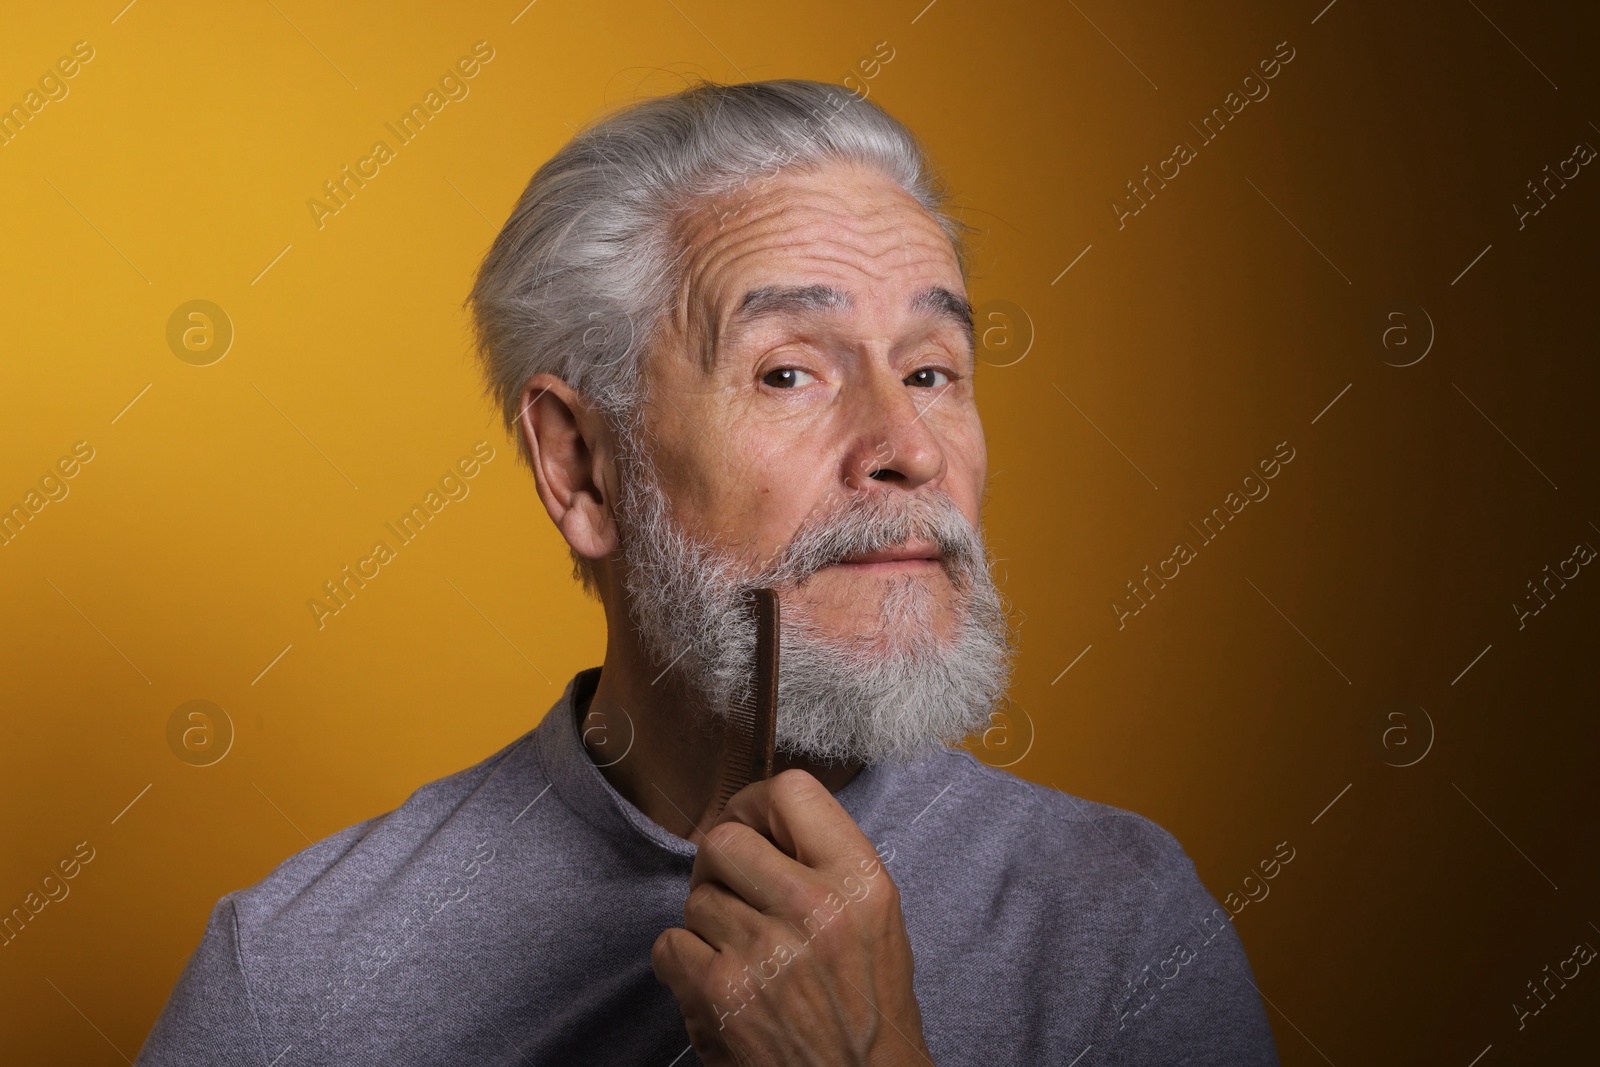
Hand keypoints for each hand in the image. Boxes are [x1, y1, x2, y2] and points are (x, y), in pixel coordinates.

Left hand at [651, 769, 934, 1065]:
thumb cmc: (869, 1010)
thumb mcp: (876, 921)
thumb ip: (827, 863)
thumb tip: (762, 819)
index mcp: (860, 882)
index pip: (792, 791)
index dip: (757, 804)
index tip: (751, 826)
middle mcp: (814, 908)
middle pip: (725, 840)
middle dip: (721, 866)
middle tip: (734, 891)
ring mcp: (763, 951)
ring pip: (696, 897)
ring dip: (709, 923)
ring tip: (743, 954)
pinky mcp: (718, 993)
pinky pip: (669, 944)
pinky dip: (683, 964)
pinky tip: (719, 983)